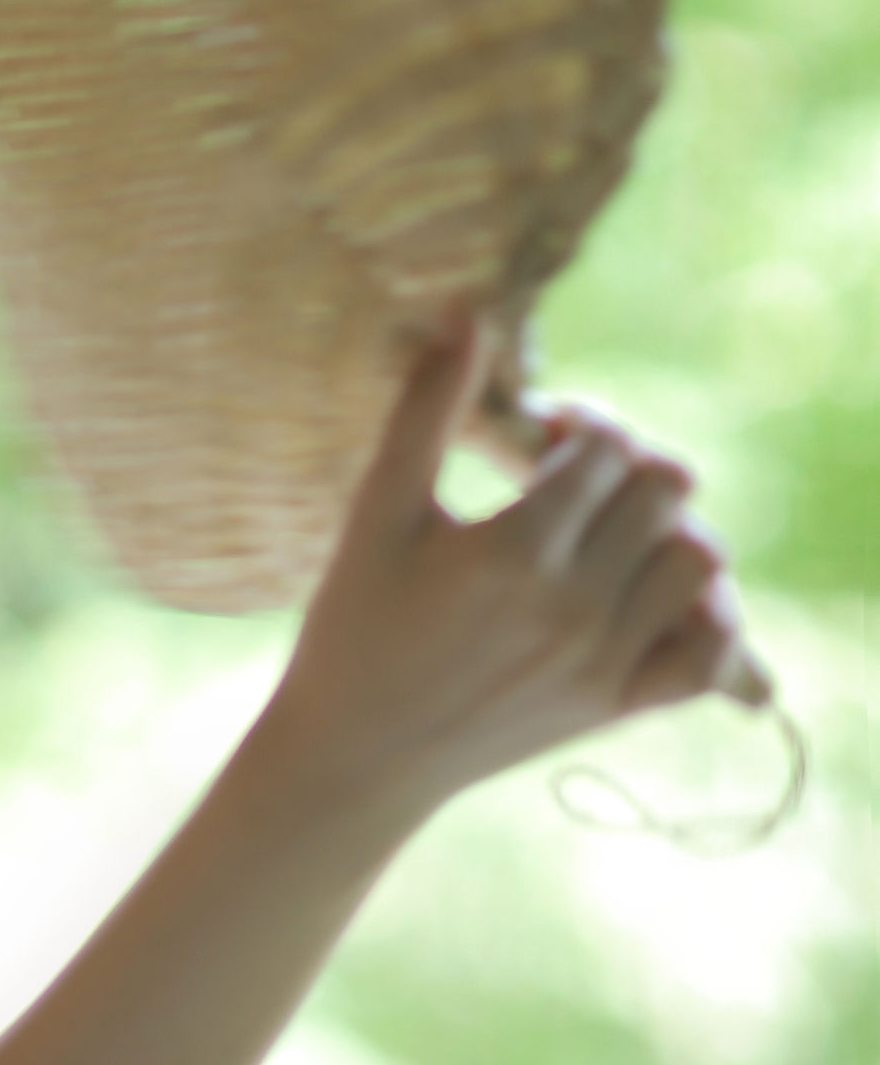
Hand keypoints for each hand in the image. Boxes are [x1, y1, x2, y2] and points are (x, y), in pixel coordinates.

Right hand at [272, 310, 761, 829]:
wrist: (357, 755)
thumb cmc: (354, 626)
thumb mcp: (378, 512)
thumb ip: (428, 408)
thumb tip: (467, 309)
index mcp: (514, 551)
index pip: (605, 448)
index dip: (579, 426)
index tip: (538, 440)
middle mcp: (572, 606)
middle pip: (665, 491)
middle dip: (626, 467)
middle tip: (573, 484)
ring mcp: (603, 660)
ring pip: (698, 559)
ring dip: (667, 529)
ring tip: (612, 533)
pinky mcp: (617, 704)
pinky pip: (709, 649)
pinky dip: (704, 613)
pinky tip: (649, 595)